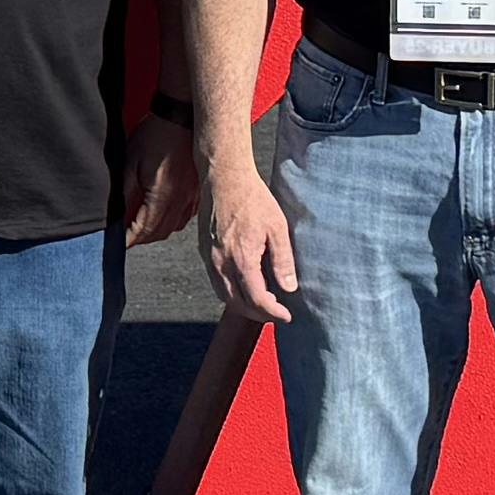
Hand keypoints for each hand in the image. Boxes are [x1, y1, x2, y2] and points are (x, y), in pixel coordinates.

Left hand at [120, 109, 202, 250]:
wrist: (180, 116)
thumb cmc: (156, 134)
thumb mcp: (130, 162)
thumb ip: (124, 191)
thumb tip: (115, 213)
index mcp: (161, 197)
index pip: (143, 230)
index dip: (128, 239)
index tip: (117, 243)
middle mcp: (179, 201)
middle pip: (158, 233)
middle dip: (140, 239)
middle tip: (125, 236)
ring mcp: (191, 196)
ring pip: (173, 227)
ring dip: (155, 232)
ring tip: (140, 227)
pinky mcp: (197, 189)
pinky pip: (185, 216)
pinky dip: (171, 221)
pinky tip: (162, 215)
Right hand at [202, 155, 301, 324]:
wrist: (224, 178)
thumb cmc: (251, 198)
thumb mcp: (277, 228)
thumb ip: (283, 260)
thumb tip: (289, 287)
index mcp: (242, 259)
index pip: (257, 300)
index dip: (273, 313)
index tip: (285, 316)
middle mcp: (222, 263)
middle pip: (237, 304)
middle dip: (258, 314)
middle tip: (276, 313)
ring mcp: (210, 258)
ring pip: (224, 296)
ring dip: (243, 305)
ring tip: (262, 303)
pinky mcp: (205, 252)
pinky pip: (216, 282)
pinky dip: (230, 292)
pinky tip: (244, 285)